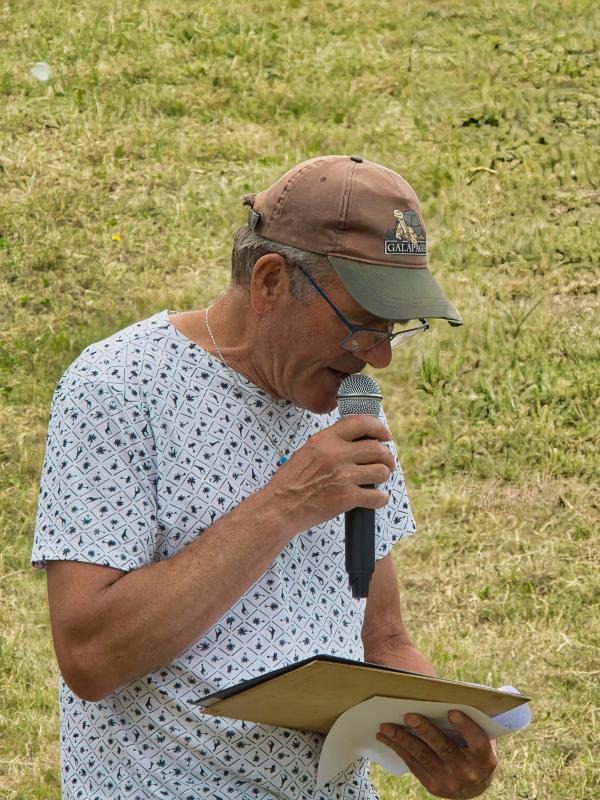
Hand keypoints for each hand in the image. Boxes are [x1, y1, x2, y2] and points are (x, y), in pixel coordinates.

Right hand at [266, 414, 395, 532]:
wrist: (280, 507)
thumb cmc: (291, 483)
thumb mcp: (307, 452)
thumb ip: (330, 444)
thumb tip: (355, 441)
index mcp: (325, 440)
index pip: (360, 423)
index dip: (379, 428)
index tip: (385, 435)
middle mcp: (335, 454)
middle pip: (377, 448)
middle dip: (387, 457)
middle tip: (386, 464)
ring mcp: (343, 475)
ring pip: (381, 471)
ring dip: (383, 476)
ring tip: (377, 481)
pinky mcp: (347, 497)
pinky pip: (377, 496)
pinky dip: (380, 499)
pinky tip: (373, 499)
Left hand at [376, 711, 497, 798]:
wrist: (475, 786)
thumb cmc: (474, 749)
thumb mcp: (481, 737)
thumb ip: (470, 721)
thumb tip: (446, 696)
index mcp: (484, 756)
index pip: (476, 739)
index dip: (465, 726)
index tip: (452, 711)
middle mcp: (468, 772)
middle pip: (443, 748)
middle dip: (425, 730)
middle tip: (408, 715)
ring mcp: (449, 782)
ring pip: (422, 756)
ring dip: (401, 739)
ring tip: (386, 726)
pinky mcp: (434, 786)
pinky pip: (413, 765)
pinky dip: (398, 749)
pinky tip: (386, 737)